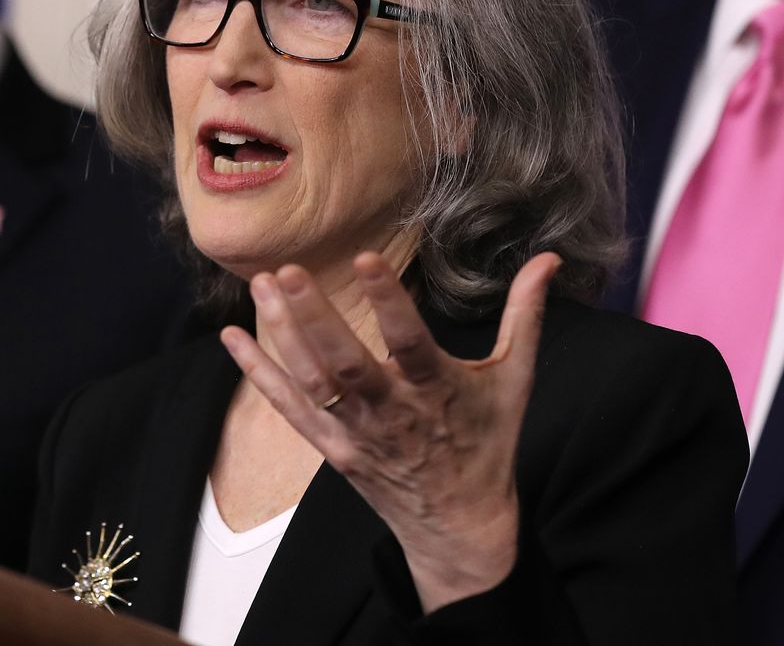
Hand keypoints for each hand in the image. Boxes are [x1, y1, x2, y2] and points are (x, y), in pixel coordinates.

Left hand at [219, 250, 558, 611]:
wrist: (460, 525)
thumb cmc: (488, 443)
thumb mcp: (515, 380)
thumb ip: (526, 316)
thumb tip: (551, 259)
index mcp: (439, 392)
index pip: (410, 343)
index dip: (389, 303)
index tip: (367, 259)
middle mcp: (392, 414)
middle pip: (347, 366)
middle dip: (316, 320)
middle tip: (287, 272)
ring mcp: (356, 434)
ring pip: (312, 384)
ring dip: (282, 335)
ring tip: (259, 284)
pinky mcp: (332, 449)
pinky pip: (288, 410)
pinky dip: (259, 374)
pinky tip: (232, 337)